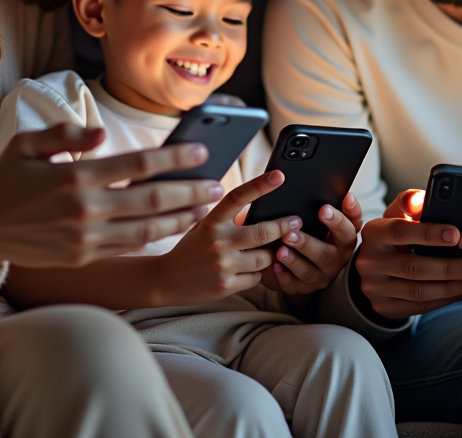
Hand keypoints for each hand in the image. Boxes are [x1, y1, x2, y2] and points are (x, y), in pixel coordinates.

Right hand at [0, 124, 221, 271]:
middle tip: (217, 182)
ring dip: (181, 219)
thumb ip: (65, 134)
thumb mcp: (27, 144)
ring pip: (146, 230)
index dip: (173, 158)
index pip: (136, 165)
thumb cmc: (6, 178)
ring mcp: (84, 239)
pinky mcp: (82, 257)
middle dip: (188, 191)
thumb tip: (99, 134)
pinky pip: (127, 247)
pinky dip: (156, 238)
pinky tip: (174, 226)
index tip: (200, 151)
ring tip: (206, 208)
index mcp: (74, 177)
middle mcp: (84, 211)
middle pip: (150, 200)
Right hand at [154, 171, 298, 303]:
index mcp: (211, 221)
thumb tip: (260, 210)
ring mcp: (222, 264)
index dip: (260, 185)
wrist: (165, 280)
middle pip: (262, 232)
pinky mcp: (226, 285)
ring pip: (264, 258)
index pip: (238, 198)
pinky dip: (255, 274)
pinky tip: (244, 271)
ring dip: (269, 255)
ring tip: (266, 252)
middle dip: (284, 226)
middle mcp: (217, 241)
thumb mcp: (203, 227)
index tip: (279, 176)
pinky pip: (255, 277)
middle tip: (296, 221)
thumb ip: (227, 220)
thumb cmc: (190, 249)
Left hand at [264, 193, 363, 300]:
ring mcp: (321, 275)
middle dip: (310, 241)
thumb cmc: (309, 230)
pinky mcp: (303, 288)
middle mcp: (336, 258)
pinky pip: (294, 284)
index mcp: (343, 237)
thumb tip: (312, 181)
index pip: (351, 226)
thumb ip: (319, 204)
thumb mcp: (317, 217)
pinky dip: (283, 275)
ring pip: (310, 271)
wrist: (297, 264)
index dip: (346, 215)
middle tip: (293, 228)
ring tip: (281, 248)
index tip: (334, 202)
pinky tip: (274, 264)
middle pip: (329, 253)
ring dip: (295, 259)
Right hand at [354, 189, 461, 317]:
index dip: (429, 234)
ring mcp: (375, 288)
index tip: (457, 234)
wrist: (375, 266)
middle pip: (413, 267)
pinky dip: (444, 299)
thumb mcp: (398, 215)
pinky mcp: (384, 307)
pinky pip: (419, 306)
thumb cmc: (395, 235)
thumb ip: (411, 203)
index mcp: (373, 233)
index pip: (400, 232)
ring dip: (451, 286)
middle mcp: (369, 262)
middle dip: (449, 266)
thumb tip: (421, 198)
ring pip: (418, 290)